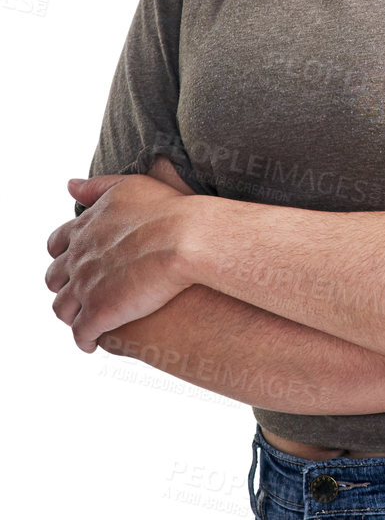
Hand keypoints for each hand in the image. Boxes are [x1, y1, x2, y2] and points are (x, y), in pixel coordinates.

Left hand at [46, 172, 196, 350]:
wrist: (187, 237)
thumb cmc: (168, 208)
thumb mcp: (130, 186)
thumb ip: (97, 186)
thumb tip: (70, 184)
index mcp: (84, 229)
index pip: (57, 245)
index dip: (65, 255)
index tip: (77, 261)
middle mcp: (77, 258)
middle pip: (55, 278)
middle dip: (64, 285)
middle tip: (81, 291)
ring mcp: (85, 287)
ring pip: (62, 309)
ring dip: (71, 314)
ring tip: (85, 319)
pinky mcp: (99, 313)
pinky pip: (81, 334)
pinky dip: (83, 340)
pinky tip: (92, 342)